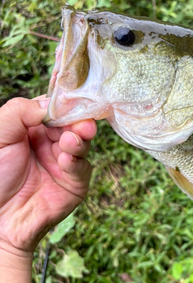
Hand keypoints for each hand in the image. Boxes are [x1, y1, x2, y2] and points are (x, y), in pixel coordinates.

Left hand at [0, 97, 96, 256]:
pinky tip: (67, 158)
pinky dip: (77, 161)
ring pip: (82, 142)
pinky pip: (82, 168)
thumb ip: (19, 112)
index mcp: (33, 127)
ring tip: (71, 140)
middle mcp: (52, 141)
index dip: (64, 103)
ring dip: (80, 138)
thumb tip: (49, 105)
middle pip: (74, 122)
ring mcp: (65, 161)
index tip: (71, 98)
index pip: (55, 108)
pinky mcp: (75, 183)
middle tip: (81, 121)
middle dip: (79, 119)